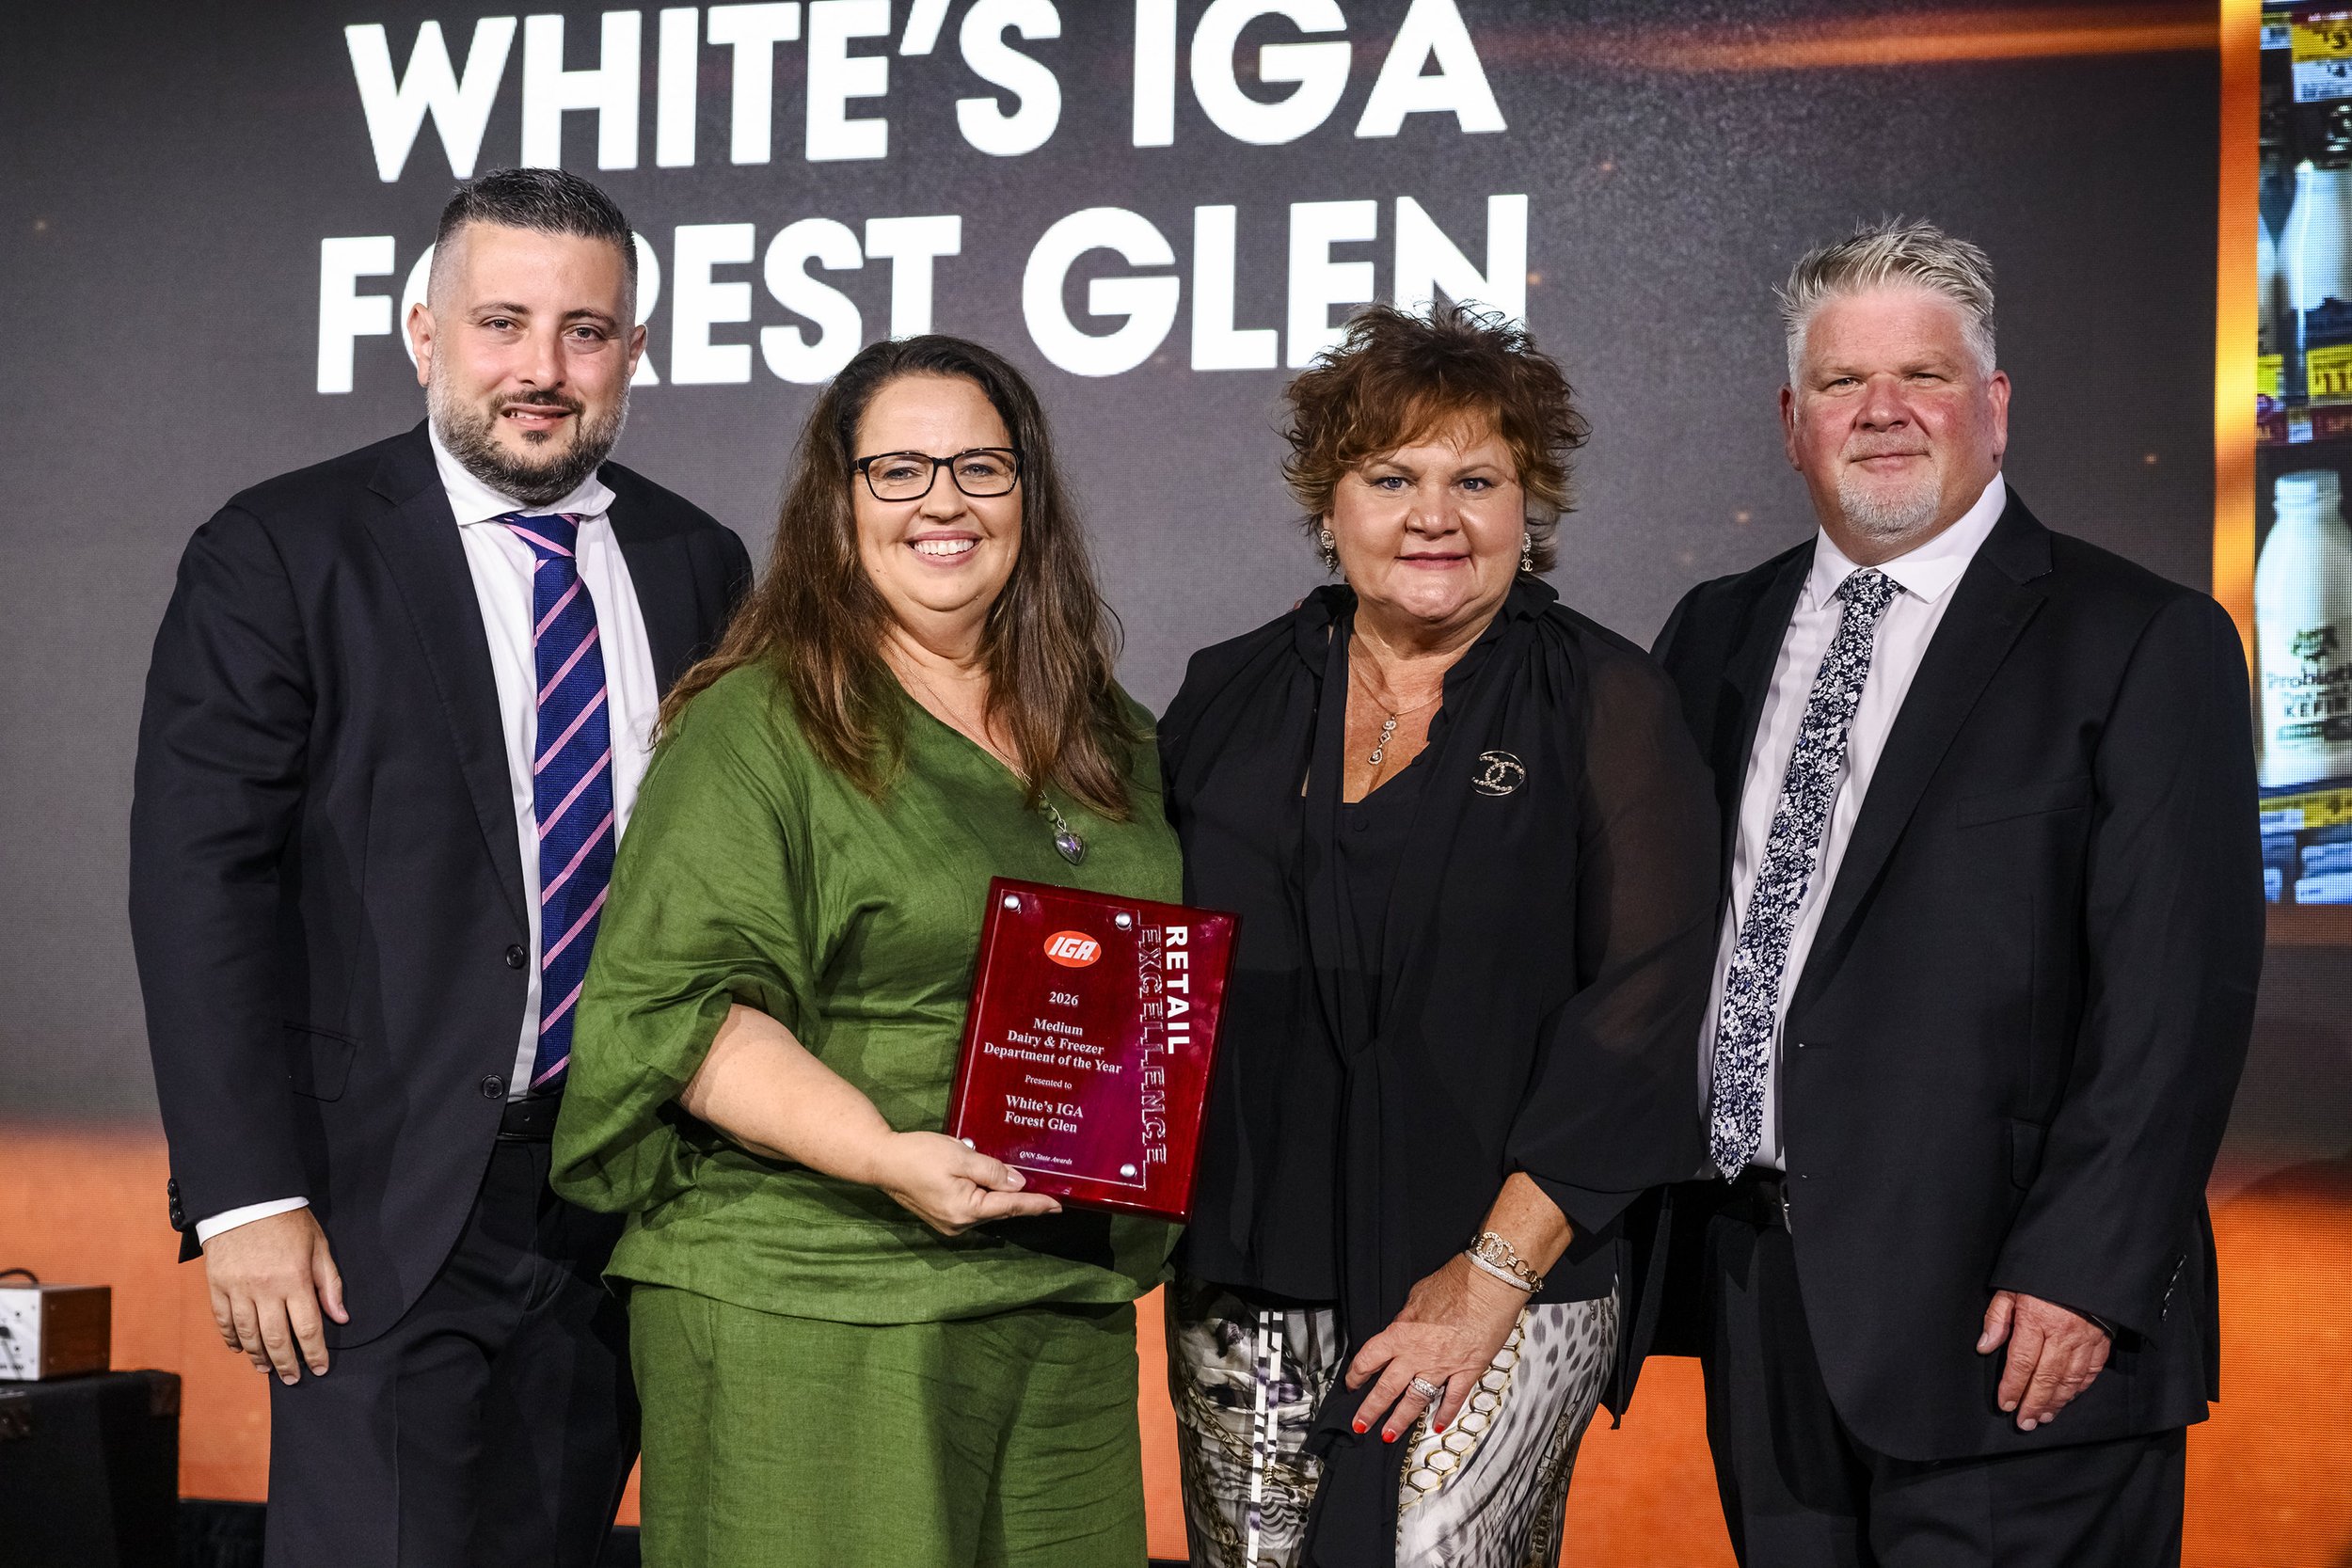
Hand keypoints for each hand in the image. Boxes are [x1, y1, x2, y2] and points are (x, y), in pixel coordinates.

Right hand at [201, 1208, 346, 1383]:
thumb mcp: (319, 1246)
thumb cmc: (289, 1221)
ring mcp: (238, 1288)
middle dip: (287, 1363)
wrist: (247, 1198)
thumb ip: (330, 1284)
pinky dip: (231, 1339)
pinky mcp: (217, 1285)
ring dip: (258, 1356)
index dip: (315, 1353)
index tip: (320, 1369)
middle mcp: (265, 1289)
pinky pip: (223, 1320)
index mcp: (295, 1279)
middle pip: (276, 1338)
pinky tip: (240, 1349)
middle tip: (293, 1379)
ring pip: (247, 1334)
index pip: (308, 1327)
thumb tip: (340, 1318)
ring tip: (267, 1369)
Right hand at [865, 1132, 1061, 1235]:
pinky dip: (986, 1196)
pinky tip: (994, 1184)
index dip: (1036, 1204)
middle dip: (1021, 1198)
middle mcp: (959, 1224)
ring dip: (1001, 1195)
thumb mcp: (960, 1157)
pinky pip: (973, 1207)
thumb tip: (1019, 1183)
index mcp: (966, 1210)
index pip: (1010, 1206)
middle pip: (999, 1209)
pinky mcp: (942, 1216)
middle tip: (1048, 1189)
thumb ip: (992, 1171)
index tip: (1058, 1205)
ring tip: (1021, 1181)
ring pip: (986, 1208)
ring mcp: (949, 1223)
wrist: (882, 1161)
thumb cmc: (918, 1155)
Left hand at [1344, 1255, 1526, 1441]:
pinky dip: (1445, 1414)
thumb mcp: (1417, 1295)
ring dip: (1400, 1420)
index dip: (1356, 1374)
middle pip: (1386, 1388)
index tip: (1352, 1384)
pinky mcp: (1466, 1371)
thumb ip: (1405, 1318)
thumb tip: (1400, 1326)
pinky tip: (1437, 1425)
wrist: (1488, 1285)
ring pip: (1415, 1400)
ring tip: (1388, 1435)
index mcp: (1400, 1333)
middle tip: (1360, 1424)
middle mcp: (1417, 1354)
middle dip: (1370, 1410)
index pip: (1369, 1359)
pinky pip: (1452, 1399)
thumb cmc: (1456, 1283)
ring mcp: (1442, 1366)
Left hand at [1977, 1289, 2110, 1430]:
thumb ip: (1997, 1317)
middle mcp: (2062, 1333)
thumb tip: (1985, 1346)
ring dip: (2055, 1402)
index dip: (2012, 1387)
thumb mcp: (2011, 1288)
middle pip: (2046, 1377)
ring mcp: (2085, 1339)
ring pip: (2069, 1380)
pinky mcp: (2102, 1342)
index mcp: (2036, 1318)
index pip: (2021, 1362)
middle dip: (2033, 1403)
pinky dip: (2078, 1389)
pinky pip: (2090, 1372)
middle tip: (2024, 1423)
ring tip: (2042, 1416)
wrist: (2086, 1262)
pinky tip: (2067, 1399)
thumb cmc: (2042, 1276)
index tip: (2005, 1404)